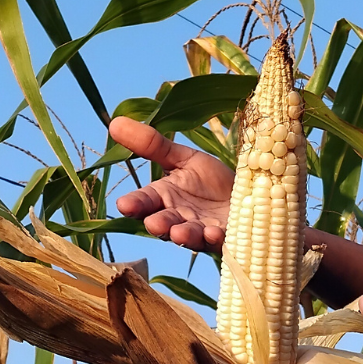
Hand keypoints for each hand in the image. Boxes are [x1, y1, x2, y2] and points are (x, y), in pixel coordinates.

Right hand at [108, 116, 232, 251]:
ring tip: (179, 233)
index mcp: (164, 196)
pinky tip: (215, 232)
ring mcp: (200, 230)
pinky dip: (215, 238)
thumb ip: (151, 144)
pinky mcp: (224, 238)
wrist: (247, 195)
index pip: (144, 201)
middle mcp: (178, 217)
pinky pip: (218, 241)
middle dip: (158, 224)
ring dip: (184, 235)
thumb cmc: (209, 180)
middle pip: (164, 223)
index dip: (134, 204)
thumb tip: (115, 122)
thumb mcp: (182, 157)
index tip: (124, 205)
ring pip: (188, 236)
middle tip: (153, 224)